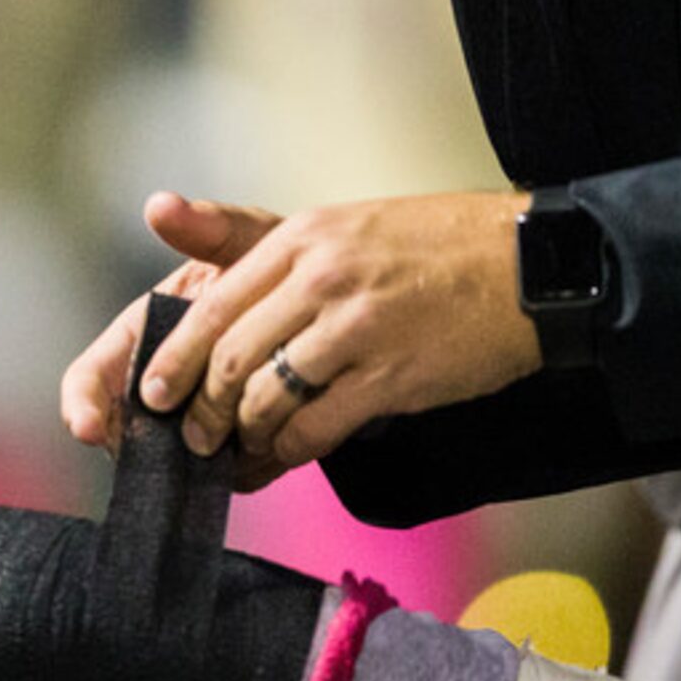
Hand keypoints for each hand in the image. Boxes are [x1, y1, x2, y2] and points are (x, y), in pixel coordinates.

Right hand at [60, 194, 280, 451]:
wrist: (349, 306)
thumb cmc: (291, 265)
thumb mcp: (256, 242)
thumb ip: (212, 228)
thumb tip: (160, 205)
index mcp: (151, 331)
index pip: (96, 373)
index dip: (83, 401)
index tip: (88, 428)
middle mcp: (167, 379)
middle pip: (125, 428)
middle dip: (136, 448)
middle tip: (161, 458)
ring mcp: (203, 417)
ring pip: (176, 459)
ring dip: (189, 466)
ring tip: (226, 454)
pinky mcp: (244, 447)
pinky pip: (230, 474)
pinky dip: (241, 473)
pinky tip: (262, 463)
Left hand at [117, 188, 541, 469]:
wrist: (527, 265)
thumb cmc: (431, 247)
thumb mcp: (340, 225)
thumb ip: (257, 243)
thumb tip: (169, 230)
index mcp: (301, 238)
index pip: (212, 304)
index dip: (173, 358)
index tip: (152, 394)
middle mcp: (321, 278)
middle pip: (228, 358)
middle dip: (199, 410)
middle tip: (191, 437)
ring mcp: (356, 328)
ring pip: (265, 397)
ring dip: (242, 436)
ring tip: (238, 451)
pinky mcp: (391, 376)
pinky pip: (316, 426)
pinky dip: (289, 450)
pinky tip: (283, 455)